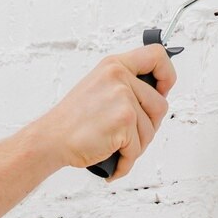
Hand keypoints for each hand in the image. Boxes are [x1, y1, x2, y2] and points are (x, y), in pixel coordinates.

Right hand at [36, 44, 175, 180]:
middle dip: (149, 126)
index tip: (162, 90)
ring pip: (150, 131)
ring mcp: (123, 98)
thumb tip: (157, 94)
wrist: (51, 139)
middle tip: (129, 135)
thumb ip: (126, 85)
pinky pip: (137, 149)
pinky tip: (114, 161)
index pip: (157, 55)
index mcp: (115, 65)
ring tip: (114, 147)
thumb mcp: (99, 87)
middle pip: (160, 105)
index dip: (167, 76)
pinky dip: (126, 162)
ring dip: (135, 147)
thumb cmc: (73, 120)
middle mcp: (120, 77)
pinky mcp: (124, 121)